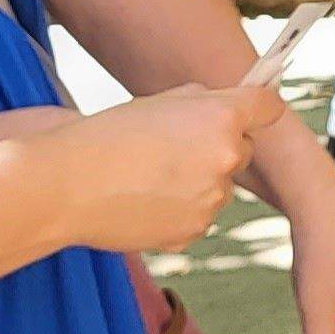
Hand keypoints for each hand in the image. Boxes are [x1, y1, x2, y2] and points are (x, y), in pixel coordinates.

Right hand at [54, 84, 284, 254]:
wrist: (67, 184)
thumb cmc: (106, 136)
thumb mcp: (159, 102)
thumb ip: (200, 103)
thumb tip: (222, 109)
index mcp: (220, 117)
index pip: (267, 106)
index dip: (260, 106)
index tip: (257, 108)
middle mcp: (226, 158)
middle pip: (243, 150)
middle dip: (220, 147)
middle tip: (176, 146)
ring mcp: (212, 200)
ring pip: (219, 187)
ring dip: (198, 182)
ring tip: (149, 177)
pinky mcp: (194, 231)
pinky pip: (198, 216)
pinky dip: (179, 210)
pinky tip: (144, 200)